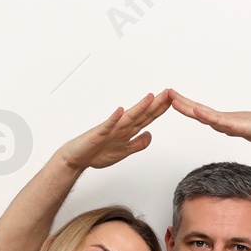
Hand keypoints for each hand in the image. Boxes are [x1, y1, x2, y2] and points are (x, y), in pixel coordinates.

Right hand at [54, 90, 173, 171]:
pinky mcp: (99, 134)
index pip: (147, 118)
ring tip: (150, 98)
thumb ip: (137, 143)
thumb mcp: (124, 152)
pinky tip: (120, 111)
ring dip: (139, 107)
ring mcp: (110, 129)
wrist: (77, 157)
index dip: (160, 110)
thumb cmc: (97, 152)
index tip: (173, 100)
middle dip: (156, 104)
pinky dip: (114, 119)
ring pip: (128, 117)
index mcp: (127, 131)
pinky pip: (107, 126)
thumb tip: (150, 134)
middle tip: (169, 92)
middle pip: (142, 114)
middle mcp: (121, 127)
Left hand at [168, 88, 250, 145]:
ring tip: (175, 100)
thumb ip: (230, 128)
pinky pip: (220, 122)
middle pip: (198, 110)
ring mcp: (230, 122)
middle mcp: (224, 119)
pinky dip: (208, 117)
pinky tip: (198, 112)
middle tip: (167, 92)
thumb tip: (222, 128)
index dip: (185, 106)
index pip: (199, 112)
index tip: (171, 98)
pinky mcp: (238, 126)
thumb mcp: (240, 131)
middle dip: (181, 102)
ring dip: (189, 108)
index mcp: (222, 121)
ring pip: (205, 114)